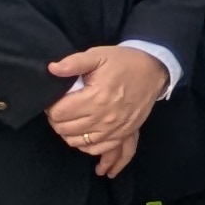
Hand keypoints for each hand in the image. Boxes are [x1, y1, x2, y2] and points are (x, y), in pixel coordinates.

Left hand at [44, 42, 165, 171]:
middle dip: (57, 121)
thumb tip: (52, 69)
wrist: (153, 71)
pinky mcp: (123, 134)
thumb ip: (74, 62)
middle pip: (65, 130)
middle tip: (60, 110)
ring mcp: (114, 129)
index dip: (51, 107)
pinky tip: (83, 138)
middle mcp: (104, 117)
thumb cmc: (123, 62)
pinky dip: (86, 147)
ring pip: (78, 142)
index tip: (54, 101)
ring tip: (69, 122)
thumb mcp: (98, 55)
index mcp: (96, 98)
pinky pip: (98, 149)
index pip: (59, 113)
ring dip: (68, 134)